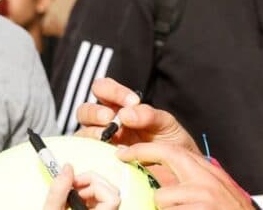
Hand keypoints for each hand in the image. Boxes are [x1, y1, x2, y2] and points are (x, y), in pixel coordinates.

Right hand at [42, 163, 120, 209]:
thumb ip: (58, 191)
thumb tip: (66, 169)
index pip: (113, 197)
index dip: (95, 183)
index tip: (77, 181)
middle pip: (111, 192)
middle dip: (91, 184)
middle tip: (72, 186)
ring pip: (105, 196)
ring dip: (88, 190)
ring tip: (71, 194)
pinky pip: (101, 202)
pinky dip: (88, 198)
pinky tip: (75, 201)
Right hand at [75, 78, 199, 153]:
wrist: (180, 172)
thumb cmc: (172, 144)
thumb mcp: (166, 124)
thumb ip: (148, 115)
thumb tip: (126, 113)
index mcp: (119, 108)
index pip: (103, 89)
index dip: (112, 91)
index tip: (132, 101)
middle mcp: (106, 124)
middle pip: (85, 111)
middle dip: (96, 112)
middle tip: (111, 118)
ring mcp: (101, 145)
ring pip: (82, 133)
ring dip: (93, 132)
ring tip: (109, 137)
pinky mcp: (100, 164)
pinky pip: (86, 158)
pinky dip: (92, 154)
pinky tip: (109, 155)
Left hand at [117, 143, 253, 209]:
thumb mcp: (212, 191)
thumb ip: (191, 181)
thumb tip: (161, 180)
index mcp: (207, 172)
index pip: (174, 150)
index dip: (147, 148)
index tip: (126, 151)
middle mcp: (206, 179)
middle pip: (168, 153)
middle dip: (143, 152)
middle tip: (124, 156)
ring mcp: (203, 195)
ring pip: (162, 196)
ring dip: (164, 208)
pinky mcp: (199, 208)